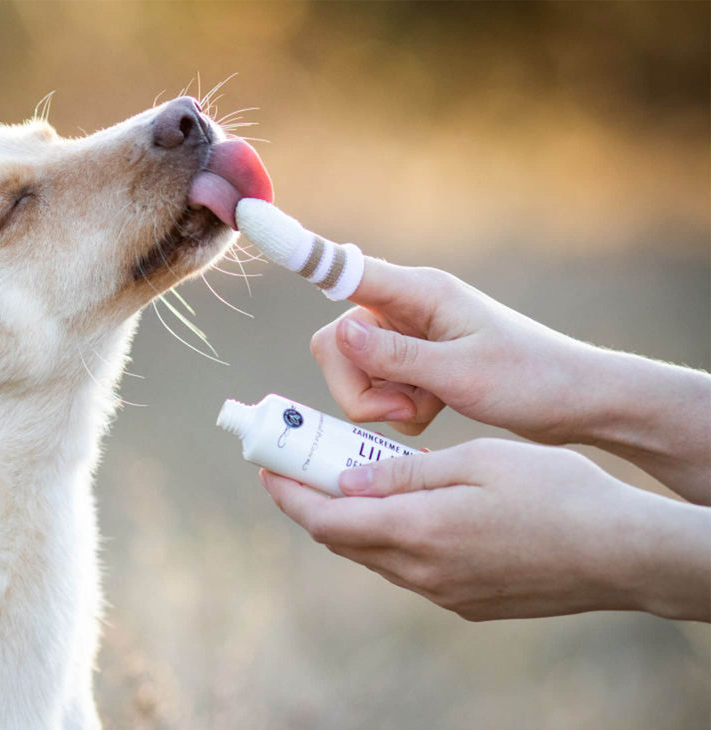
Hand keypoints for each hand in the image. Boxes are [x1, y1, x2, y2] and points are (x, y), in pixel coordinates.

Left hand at [260, 439, 710, 621]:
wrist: (619, 553)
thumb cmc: (554, 492)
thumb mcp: (477, 462)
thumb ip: (406, 475)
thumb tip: (348, 479)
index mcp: (420, 531)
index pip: (327, 519)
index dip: (289, 495)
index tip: (267, 469)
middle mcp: (422, 572)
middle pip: (343, 539)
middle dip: (313, 503)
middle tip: (305, 466)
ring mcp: (444, 593)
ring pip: (373, 555)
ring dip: (352, 520)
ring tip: (351, 479)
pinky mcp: (466, 601)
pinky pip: (407, 569)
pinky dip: (387, 537)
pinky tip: (404, 510)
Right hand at [310, 257, 710, 502]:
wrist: (572, 402)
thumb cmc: (529, 380)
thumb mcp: (461, 373)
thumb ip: (395, 356)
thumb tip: (335, 334)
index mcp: (419, 294)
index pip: (344, 269)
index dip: (300, 250)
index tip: (255, 220)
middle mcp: (407, 309)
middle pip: (336, 342)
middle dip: (357, 386)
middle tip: (402, 407)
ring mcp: (410, 338)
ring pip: (353, 369)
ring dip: (381, 401)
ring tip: (430, 408)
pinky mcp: (416, 364)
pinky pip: (378, 387)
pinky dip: (397, 407)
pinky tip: (434, 410)